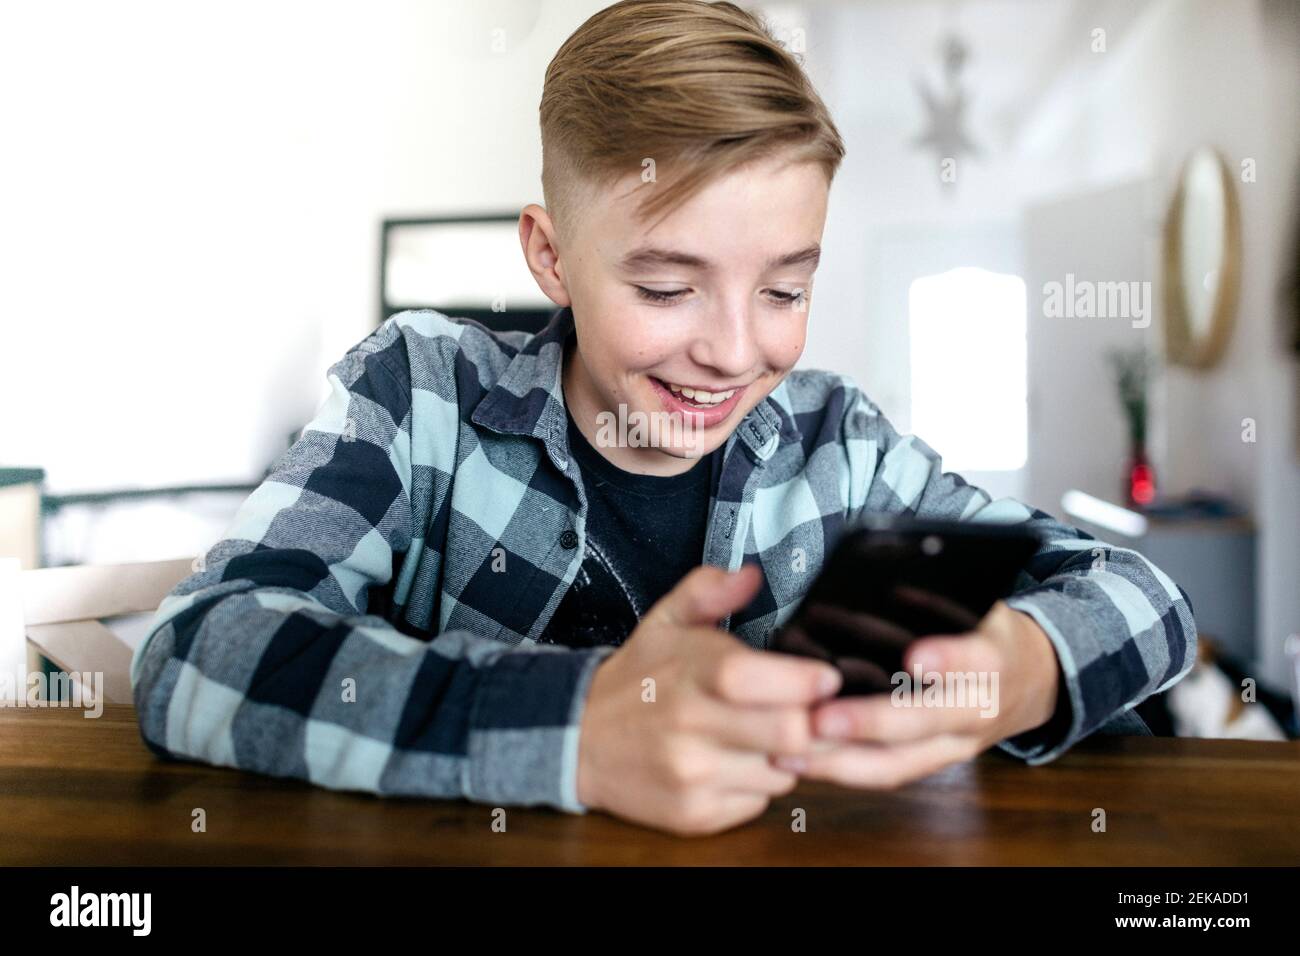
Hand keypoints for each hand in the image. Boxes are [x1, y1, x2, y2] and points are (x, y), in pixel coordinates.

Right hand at [576, 563, 842, 835]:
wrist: (579, 739)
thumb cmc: (636, 679)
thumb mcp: (664, 621)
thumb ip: (708, 590)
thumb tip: (751, 574)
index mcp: (691, 674)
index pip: (763, 680)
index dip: (808, 681)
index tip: (826, 678)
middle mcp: (691, 728)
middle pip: (790, 735)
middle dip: (815, 724)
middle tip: (815, 712)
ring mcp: (694, 776)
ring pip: (782, 773)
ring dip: (787, 756)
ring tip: (765, 735)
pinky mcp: (695, 814)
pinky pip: (759, 803)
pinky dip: (760, 783)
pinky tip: (739, 762)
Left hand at [772, 587, 1060, 788]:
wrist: (1034, 682)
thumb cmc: (987, 630)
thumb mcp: (980, 603)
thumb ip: (940, 590)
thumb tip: (879, 557)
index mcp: (994, 658)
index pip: (978, 659)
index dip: (948, 659)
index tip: (915, 657)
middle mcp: (978, 709)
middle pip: (926, 722)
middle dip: (871, 723)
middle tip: (820, 720)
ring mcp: (956, 744)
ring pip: (900, 762)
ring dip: (842, 762)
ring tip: (789, 750)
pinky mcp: (934, 763)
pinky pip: (887, 773)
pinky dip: (840, 772)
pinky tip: (795, 761)